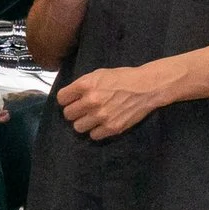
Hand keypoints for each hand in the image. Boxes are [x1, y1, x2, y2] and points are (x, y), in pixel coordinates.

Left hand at [57, 60, 177, 139]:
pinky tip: (102, 123)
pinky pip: (93, 135)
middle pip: (68, 114)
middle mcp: (91, 101)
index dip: (66, 100)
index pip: (61, 99)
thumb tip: (70, 96)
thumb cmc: (123, 77)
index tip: (71, 101)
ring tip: (92, 118)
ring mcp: (101, 116)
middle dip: (74, 112)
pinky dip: (96, 131)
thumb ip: (83, 85)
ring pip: (78, 127)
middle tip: (83, 110)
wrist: (146, 87)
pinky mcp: (112, 127)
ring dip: (84, 123)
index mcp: (85, 85)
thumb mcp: (99, 74)